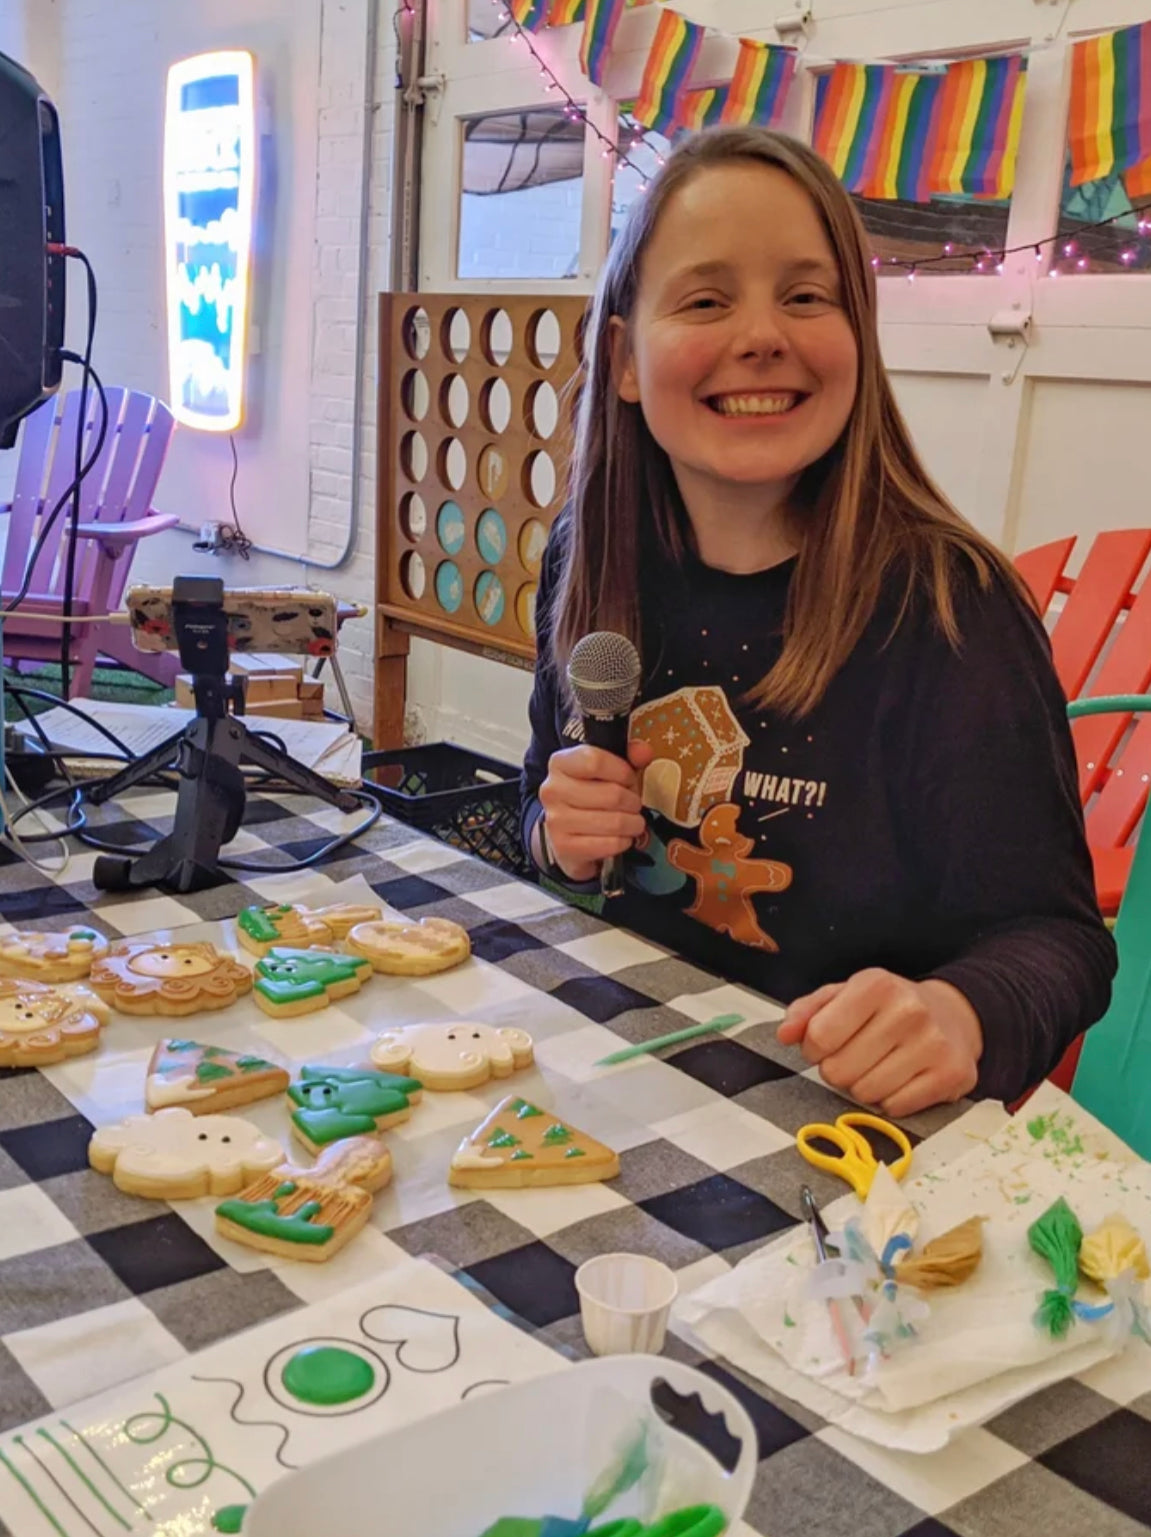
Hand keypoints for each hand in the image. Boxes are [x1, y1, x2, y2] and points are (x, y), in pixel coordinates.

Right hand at [536, 740, 654, 882]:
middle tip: (634, 805)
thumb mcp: (610, 769)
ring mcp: (556, 820)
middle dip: (633, 802)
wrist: (568, 833)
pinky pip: (611, 844)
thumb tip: (643, 752)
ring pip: (615, 822)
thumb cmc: (593, 796)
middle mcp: (552, 790)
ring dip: (633, 824)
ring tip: (632, 822)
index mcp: (560, 763)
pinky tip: (621, 837)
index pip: (595, 761)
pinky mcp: (565, 847)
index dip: (622, 772)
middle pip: (612, 795)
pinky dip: (624, 841)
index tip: (629, 780)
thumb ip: (629, 755)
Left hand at [776, 969, 981, 1116]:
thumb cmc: (889, 1007)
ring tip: (879, 1066)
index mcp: (876, 984)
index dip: (813, 1048)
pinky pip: (895, 1107)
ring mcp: (933, 1043)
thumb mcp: (845, 995)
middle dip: (838, 1070)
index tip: (824, 1045)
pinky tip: (901, 1079)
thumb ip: (808, 1012)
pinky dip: (891, 1100)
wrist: (954, 1016)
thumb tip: (784, 1034)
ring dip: (863, 1087)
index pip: (819, 1036)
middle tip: (856, 1057)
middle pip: (839, 1070)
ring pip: (866, 1093)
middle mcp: (908, 1010)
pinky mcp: (951, 1074)